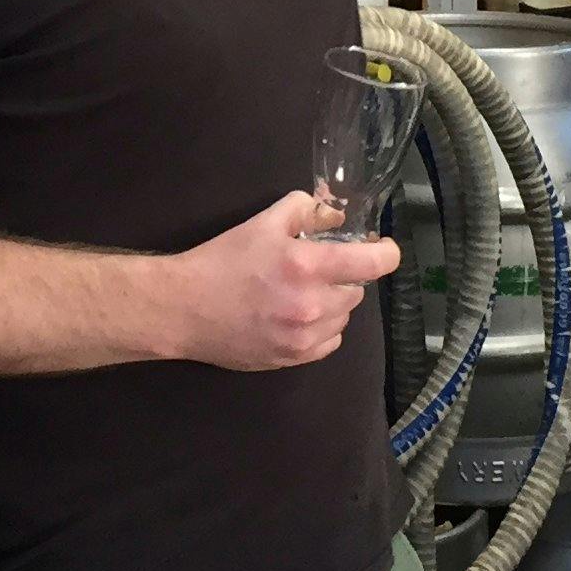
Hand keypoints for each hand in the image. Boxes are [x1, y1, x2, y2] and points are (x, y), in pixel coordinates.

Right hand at [163, 190, 401, 371]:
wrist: (184, 308)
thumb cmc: (222, 260)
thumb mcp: (262, 223)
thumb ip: (305, 211)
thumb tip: (337, 216)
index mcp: (307, 266)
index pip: (373, 263)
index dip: (386, 252)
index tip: (381, 248)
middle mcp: (312, 304)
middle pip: (358, 291)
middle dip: (346, 276)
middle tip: (320, 268)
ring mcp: (304, 337)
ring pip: (344, 318)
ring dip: (334, 303)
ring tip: (304, 293)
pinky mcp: (293, 359)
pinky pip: (329, 342)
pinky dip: (323, 328)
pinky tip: (299, 317)